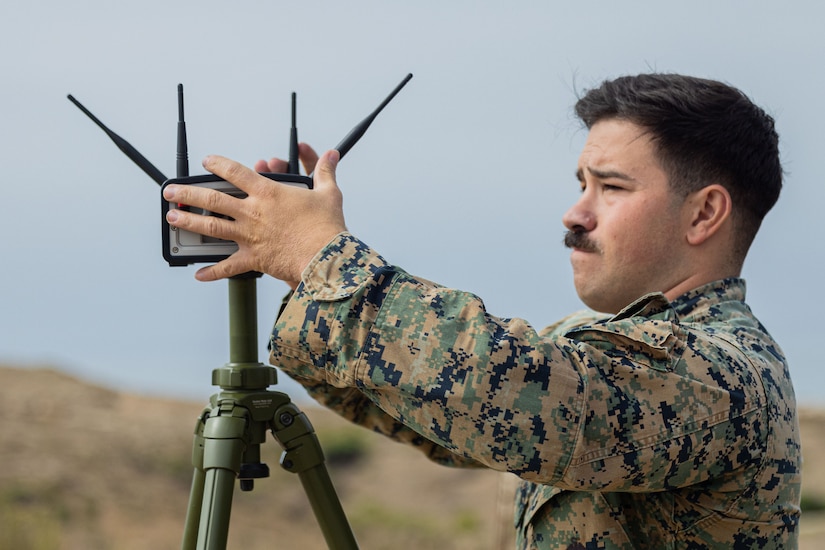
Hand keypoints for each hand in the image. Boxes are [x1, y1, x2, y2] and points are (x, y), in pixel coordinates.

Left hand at [163, 145, 345, 285]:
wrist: (325, 257)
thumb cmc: (327, 227)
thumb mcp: (329, 193)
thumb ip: (325, 171)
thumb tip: (332, 155)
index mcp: (268, 194)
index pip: (236, 172)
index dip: (218, 163)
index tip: (207, 160)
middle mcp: (253, 213)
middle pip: (212, 198)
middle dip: (188, 193)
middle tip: (172, 191)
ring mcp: (249, 236)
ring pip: (212, 226)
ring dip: (189, 221)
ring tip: (173, 217)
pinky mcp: (253, 259)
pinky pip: (228, 266)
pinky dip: (212, 271)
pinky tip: (198, 273)